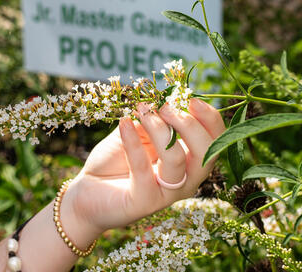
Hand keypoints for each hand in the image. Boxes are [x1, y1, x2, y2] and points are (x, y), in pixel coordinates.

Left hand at [61, 99, 224, 239]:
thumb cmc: (114, 161)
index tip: (191, 98)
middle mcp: (185, 179)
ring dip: (161, 130)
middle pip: (207, 153)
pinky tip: (124, 123)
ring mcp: (167, 193)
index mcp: (190, 160)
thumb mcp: (136, 132)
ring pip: (177, 160)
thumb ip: (152, 118)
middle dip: (189, 125)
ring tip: (143, 111)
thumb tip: (164, 99)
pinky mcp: (145, 202)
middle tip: (166, 107)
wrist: (86, 191)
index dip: (209, 118)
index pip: (214, 141)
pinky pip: (143, 170)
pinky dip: (133, 143)